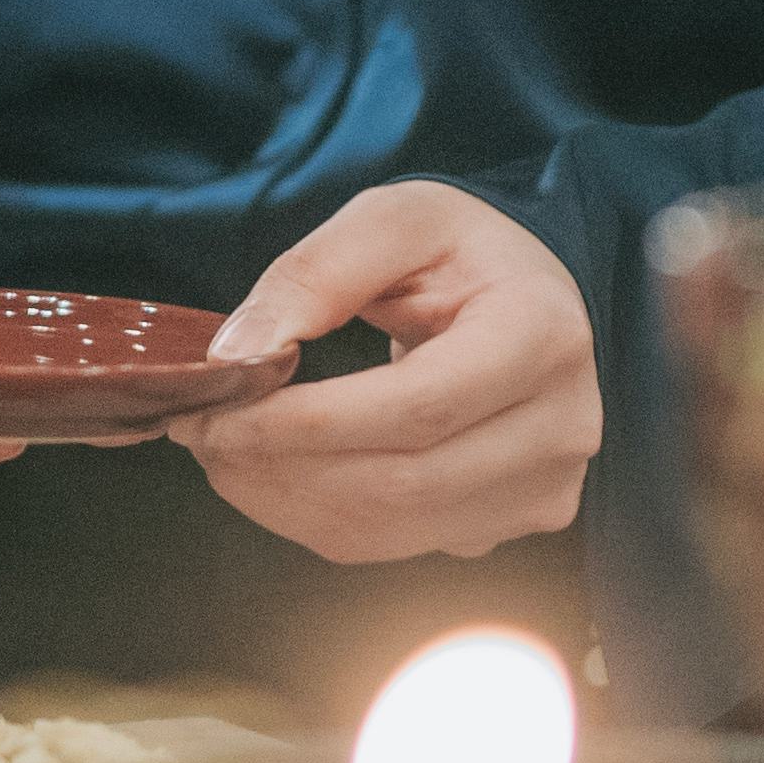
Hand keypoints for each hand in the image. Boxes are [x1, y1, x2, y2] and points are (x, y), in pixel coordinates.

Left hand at [175, 181, 598, 563]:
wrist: (528, 295)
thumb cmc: (460, 250)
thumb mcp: (391, 220)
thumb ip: (313, 275)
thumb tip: (237, 355)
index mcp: (542, 335)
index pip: (416, 408)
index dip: (307, 424)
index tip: (218, 413)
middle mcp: (562, 425)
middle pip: (402, 482)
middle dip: (279, 467)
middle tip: (201, 433)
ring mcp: (544, 487)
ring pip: (391, 528)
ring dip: (286, 500)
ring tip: (225, 452)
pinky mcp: (512, 523)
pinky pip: (397, 542)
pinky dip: (318, 516)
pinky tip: (276, 474)